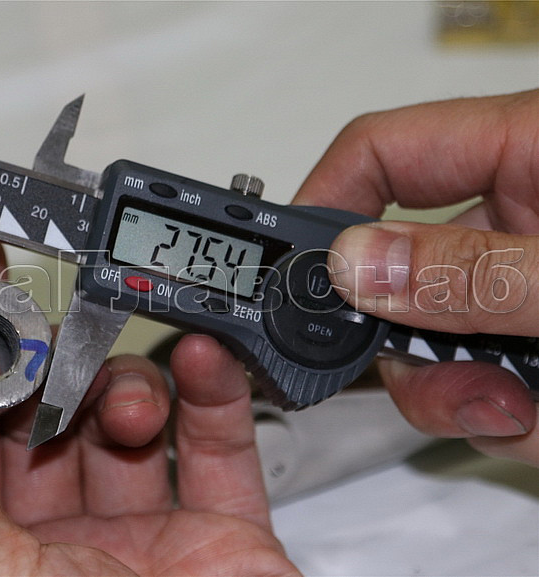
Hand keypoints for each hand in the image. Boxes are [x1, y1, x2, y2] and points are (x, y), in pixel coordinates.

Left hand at [0, 231, 299, 575]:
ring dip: (121, 386)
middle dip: (33, 356)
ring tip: (125, 395)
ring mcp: (142, 541)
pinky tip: (199, 360)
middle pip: (36, 421)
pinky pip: (219, 445)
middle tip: (29, 301)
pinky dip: (211, 393)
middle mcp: (57, 549)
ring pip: (122, 422)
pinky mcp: (222, 537)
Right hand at [293, 90, 538, 464]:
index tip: (286, 279)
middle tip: (427, 378)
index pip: (378, 153)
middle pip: (392, 271)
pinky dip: (498, 411)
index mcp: (527, 152)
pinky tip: (533, 414)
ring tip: (517, 411)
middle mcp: (519, 214)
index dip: (319, 207)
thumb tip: (355, 267)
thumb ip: (475, 272)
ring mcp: (525, 281)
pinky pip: (479, 377)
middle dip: (399, 344)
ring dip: (456, 392)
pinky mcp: (535, 333)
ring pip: (431, 340)